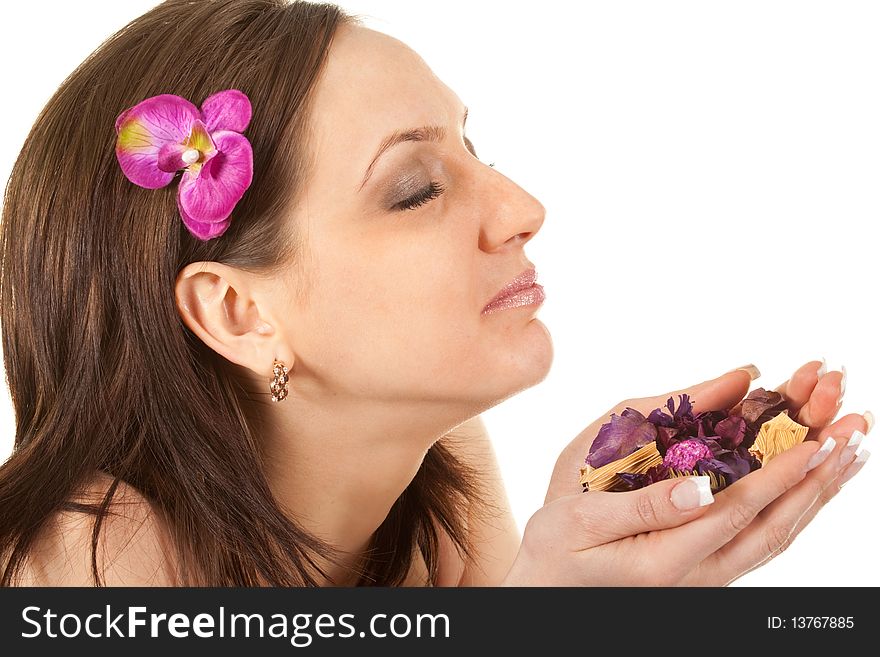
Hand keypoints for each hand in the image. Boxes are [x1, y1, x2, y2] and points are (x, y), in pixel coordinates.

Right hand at [502, 360, 870, 585]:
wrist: (549, 590)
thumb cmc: (556, 549)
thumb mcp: (580, 520)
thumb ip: (641, 505)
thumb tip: (698, 484)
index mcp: (667, 559)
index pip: (738, 512)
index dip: (780, 475)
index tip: (817, 441)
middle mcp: (700, 574)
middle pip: (775, 526)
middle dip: (819, 478)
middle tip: (855, 432)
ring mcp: (708, 574)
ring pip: (777, 535)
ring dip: (818, 492)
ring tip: (850, 452)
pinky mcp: (708, 566)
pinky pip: (763, 536)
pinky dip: (795, 505)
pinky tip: (810, 483)